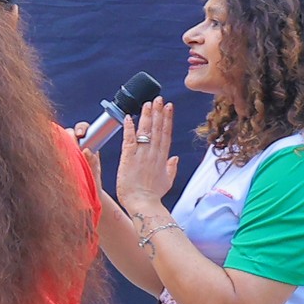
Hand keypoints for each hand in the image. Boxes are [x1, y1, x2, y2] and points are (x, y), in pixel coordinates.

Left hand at [114, 97, 179, 219]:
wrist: (143, 204)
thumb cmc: (153, 195)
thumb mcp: (167, 181)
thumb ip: (171, 167)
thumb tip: (174, 158)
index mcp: (162, 158)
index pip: (165, 134)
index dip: (167, 119)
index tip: (169, 107)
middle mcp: (153, 154)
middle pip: (157, 129)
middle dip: (159, 112)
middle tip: (159, 99)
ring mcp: (142, 155)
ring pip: (146, 131)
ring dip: (147, 116)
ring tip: (148, 103)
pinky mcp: (129, 158)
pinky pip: (129, 139)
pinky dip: (129, 128)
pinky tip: (128, 117)